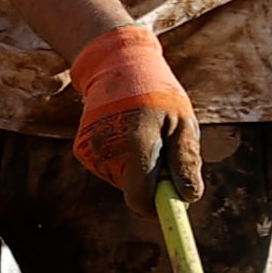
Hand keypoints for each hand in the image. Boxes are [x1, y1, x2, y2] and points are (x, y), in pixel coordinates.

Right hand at [67, 24, 198, 204]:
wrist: (116, 67)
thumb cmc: (159, 94)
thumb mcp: (183, 123)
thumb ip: (185, 162)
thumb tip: (189, 198)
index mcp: (136, 147)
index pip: (140, 200)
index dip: (158, 206)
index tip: (172, 202)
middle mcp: (108, 153)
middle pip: (134, 191)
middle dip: (152, 180)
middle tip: (163, 148)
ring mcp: (91, 152)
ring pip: (122, 180)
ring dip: (137, 167)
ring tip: (143, 133)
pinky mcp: (82, 150)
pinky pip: (110, 169)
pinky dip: (122, 159)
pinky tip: (125, 132)